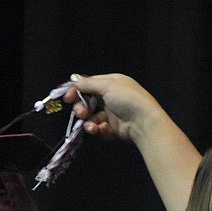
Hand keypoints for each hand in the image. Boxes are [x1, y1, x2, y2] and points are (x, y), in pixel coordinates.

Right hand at [63, 72, 200, 210]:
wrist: (144, 122)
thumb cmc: (129, 99)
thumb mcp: (108, 86)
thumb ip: (88, 84)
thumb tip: (74, 81)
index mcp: (112, 83)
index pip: (89, 85)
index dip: (76, 91)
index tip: (67, 98)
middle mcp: (111, 97)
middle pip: (87, 102)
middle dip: (81, 109)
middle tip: (82, 114)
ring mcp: (112, 114)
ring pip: (91, 118)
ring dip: (88, 122)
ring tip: (92, 127)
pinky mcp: (113, 128)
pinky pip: (99, 128)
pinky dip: (99, 130)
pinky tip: (104, 130)